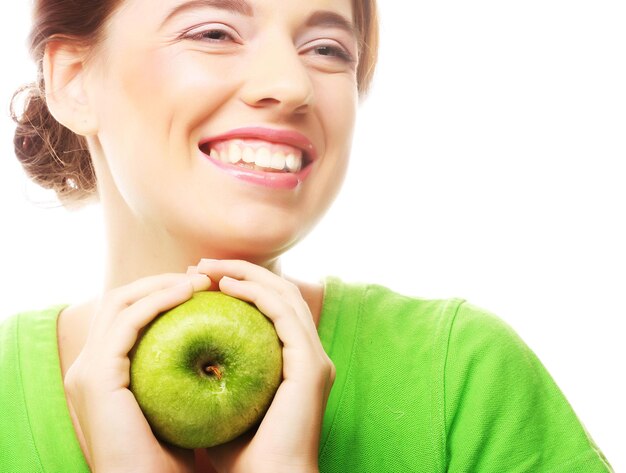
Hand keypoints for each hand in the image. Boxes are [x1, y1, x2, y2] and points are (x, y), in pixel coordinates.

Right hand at [63, 272, 210, 472]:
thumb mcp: (176, 404)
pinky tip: (189, 294)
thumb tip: (215, 349)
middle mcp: (88, 366)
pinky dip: (158, 301)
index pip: (126, 314)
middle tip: (201, 278)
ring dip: (161, 283)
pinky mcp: (96, 376)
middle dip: (160, 281)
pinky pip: (128, 321)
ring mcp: (87, 370)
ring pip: (120, 301)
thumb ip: (180, 374)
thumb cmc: (170, 457)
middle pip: (119, 300)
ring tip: (201, 280)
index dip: (160, 294)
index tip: (200, 289)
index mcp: (102, 371)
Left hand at [190, 259, 334, 472]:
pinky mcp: (310, 365)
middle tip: (200, 265)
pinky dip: (255, 293)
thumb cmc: (241, 455)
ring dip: (246, 273)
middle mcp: (310, 355)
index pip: (271, 308)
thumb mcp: (222, 403)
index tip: (199, 282)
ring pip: (284, 293)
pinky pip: (282, 313)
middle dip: (241, 270)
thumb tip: (186, 352)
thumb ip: (215, 375)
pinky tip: (225, 287)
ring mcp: (314, 358)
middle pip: (280, 291)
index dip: (239, 286)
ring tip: (206, 267)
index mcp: (295, 362)